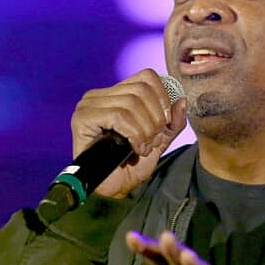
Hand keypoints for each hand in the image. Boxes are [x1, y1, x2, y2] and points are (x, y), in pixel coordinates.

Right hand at [70, 70, 186, 198]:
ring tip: (143, 147)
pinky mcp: (82, 118)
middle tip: (153, 140)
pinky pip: (118, 116)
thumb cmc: (131, 164)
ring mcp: (89, 105)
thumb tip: (182, 101)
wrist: (114, 188)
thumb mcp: (159, 140)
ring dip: (145, 130)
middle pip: (141, 90)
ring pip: (131, 104)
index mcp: (117, 94)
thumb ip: (172, 122)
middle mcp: (100, 95)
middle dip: (155, 118)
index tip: (165, 123)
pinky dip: (134, 134)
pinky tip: (135, 148)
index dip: (163, 98)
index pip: (147, 76)